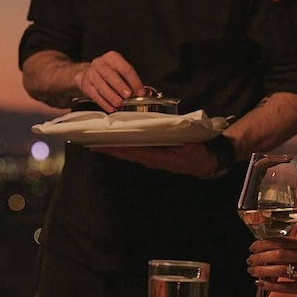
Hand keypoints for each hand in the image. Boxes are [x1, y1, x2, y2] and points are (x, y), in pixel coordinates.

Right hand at [75, 51, 142, 111]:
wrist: (87, 74)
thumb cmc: (108, 73)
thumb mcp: (119, 71)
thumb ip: (131, 81)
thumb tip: (144, 92)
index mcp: (112, 58)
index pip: (125, 68)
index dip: (134, 81)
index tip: (140, 91)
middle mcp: (100, 64)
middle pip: (110, 75)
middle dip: (120, 86)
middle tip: (128, 96)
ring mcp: (91, 74)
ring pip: (101, 85)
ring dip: (111, 96)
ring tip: (119, 103)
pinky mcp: (85, 85)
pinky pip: (95, 95)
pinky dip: (104, 103)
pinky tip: (111, 107)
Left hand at [91, 142, 217, 175]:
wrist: (207, 162)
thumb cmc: (198, 156)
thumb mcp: (191, 148)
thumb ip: (182, 142)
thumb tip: (173, 134)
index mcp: (156, 158)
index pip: (130, 152)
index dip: (114, 148)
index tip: (98, 144)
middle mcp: (149, 158)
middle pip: (124, 152)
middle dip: (108, 147)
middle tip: (89, 141)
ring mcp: (151, 156)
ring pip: (128, 151)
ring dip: (113, 145)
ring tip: (97, 139)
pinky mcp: (154, 152)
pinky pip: (135, 148)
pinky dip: (124, 143)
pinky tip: (116, 138)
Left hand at [246, 237, 296, 296]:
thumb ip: (288, 251)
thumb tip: (261, 250)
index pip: (282, 241)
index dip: (264, 244)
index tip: (252, 247)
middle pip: (280, 254)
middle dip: (260, 257)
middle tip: (249, 260)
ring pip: (281, 270)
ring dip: (262, 270)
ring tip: (252, 271)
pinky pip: (285, 286)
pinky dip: (269, 285)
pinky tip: (260, 283)